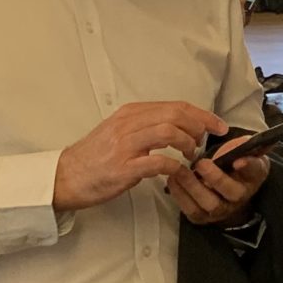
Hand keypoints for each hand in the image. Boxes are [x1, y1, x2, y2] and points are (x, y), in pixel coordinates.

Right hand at [53, 101, 227, 211]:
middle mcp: (128, 124)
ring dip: (187, 144)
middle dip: (200, 126)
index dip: (202, 115)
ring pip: (168, 132)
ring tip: (190, 155)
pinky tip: (177, 171)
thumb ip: (146, 126)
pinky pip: (158, 162)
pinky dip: (174, 166)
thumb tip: (178, 128)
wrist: (64, 176)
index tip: (218, 126)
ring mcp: (124, 146)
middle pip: (175, 114)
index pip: (175, 106)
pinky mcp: (123, 168)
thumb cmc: (95, 157)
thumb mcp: (119, 131)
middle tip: (206, 141)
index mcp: (130, 113)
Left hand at [165, 145, 270, 225]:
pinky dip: (180, 195)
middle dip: (216, 178)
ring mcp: (221, 209)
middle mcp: (239, 196)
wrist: (223, 189)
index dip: (248, 166)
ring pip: (209, 203)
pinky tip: (173, 180)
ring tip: (180, 171)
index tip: (237, 161)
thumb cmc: (231, 166)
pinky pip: (191, 210)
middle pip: (231, 191)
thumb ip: (240, 145)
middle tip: (201, 163)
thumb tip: (241, 142)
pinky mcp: (203, 216)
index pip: (255, 170)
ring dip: (193, 187)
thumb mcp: (240, 152)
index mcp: (252, 175)